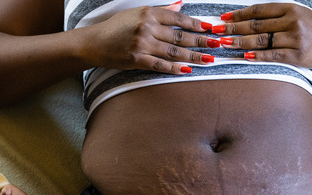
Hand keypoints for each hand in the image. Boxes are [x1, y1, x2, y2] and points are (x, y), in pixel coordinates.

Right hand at [81, 3, 217, 73]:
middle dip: (201, 40)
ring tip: (208, 59)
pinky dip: (175, 68)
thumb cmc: (115, 28)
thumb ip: (159, 12)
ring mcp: (142, 44)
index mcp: (148, 13)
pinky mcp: (137, 60)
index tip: (210, 28)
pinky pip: (160, 65)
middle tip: (217, 44)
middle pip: (180, 35)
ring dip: (193, 56)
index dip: (196, 24)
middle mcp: (147, 27)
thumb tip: (180, 6)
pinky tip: (187, 70)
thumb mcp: (136, 13)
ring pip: (174, 51)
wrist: (94, 43)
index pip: (178, 18)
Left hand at [216, 3, 311, 68]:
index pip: (259, 10)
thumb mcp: (296, 16)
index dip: (239, 14)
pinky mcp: (297, 55)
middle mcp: (293, 21)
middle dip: (233, 29)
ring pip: (261, 41)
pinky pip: (272, 55)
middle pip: (256, 26)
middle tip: (216, 32)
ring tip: (224, 44)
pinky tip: (244, 56)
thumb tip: (245, 20)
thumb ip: (275, 16)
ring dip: (240, 42)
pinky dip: (256, 56)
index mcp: (290, 9)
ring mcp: (295, 38)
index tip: (223, 18)